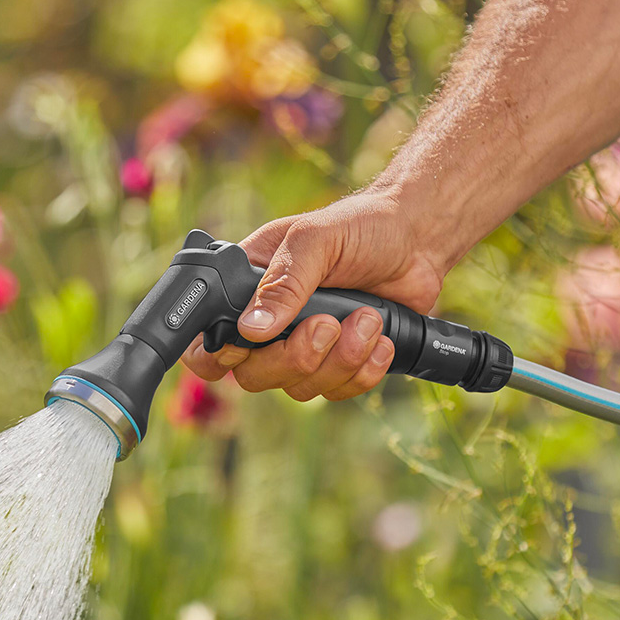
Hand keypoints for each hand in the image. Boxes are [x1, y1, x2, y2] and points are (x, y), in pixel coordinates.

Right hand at [181, 189, 455, 400]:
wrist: (415, 240)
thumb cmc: (358, 227)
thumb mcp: (313, 241)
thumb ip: (283, 284)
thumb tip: (251, 329)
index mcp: (243, 291)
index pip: (204, 342)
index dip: (217, 356)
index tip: (252, 343)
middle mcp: (266, 327)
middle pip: (252, 376)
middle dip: (296, 357)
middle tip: (328, 323)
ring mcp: (302, 348)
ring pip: (299, 389)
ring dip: (340, 360)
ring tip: (367, 319)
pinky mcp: (339, 364)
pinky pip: (338, 392)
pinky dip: (364, 370)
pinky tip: (379, 337)